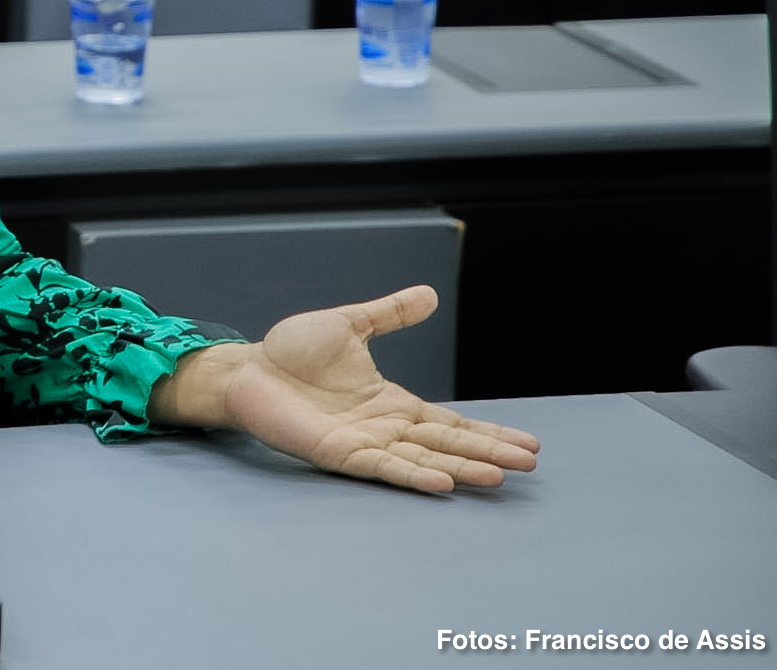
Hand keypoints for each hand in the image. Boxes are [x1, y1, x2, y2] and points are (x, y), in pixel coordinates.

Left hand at [153, 286, 540, 492]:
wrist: (246, 367)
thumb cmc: (292, 352)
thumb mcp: (350, 324)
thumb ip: (389, 314)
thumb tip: (429, 294)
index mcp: (392, 402)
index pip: (450, 421)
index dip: (488, 431)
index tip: (528, 441)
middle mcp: (385, 427)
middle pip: (448, 443)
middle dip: (488, 452)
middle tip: (530, 463)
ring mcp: (365, 443)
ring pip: (424, 459)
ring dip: (461, 468)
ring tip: (499, 476)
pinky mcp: (340, 453)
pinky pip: (384, 466)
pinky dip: (413, 475)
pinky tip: (443, 483)